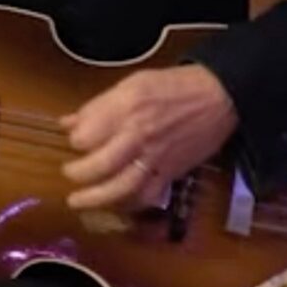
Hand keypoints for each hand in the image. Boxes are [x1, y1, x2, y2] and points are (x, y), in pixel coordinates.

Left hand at [58, 65, 239, 212]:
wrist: (219, 96)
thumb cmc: (173, 85)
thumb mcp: (132, 84)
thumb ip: (98, 106)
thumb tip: (67, 123)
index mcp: (126, 108)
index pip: (86, 135)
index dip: (76, 140)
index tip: (76, 140)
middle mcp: (138, 135)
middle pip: (99, 165)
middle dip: (77, 173)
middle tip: (69, 173)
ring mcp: (155, 157)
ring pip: (120, 187)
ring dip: (95, 198)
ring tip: (76, 201)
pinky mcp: (171, 173)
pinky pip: (146, 195)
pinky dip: (128, 203)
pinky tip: (115, 202)